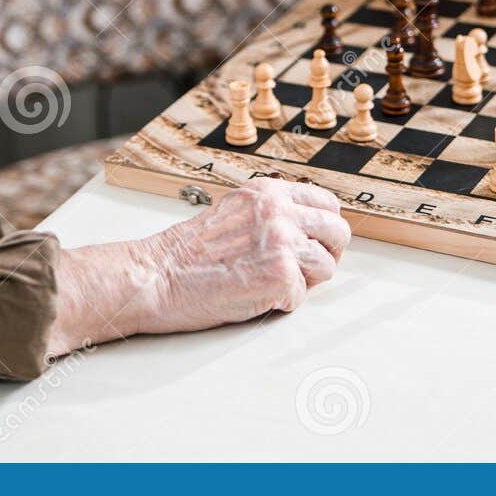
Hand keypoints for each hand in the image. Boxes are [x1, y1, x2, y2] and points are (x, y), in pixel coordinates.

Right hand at [44, 177, 350, 354]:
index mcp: (268, 192)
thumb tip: (308, 226)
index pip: (326, 204)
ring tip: (269, 284)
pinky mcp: (281, 276)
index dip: (323, 228)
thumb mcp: (234, 211)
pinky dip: (282, 303)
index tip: (313, 243)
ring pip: (327, 266)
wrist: (156, 276)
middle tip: (305, 270)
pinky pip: (302, 296)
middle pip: (338, 232)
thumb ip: (270, 212)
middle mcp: (280, 211)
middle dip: (326, 254)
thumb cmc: (187, 252)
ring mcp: (283, 243)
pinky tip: (253, 296)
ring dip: (304, 281)